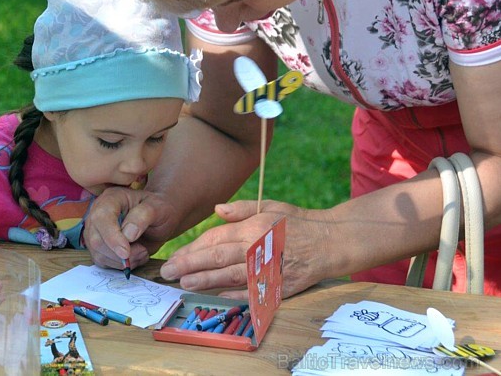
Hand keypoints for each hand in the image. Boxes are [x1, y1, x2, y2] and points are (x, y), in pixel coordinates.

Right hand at [83, 187, 179, 270]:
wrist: (158, 218)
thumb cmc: (157, 209)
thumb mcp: (157, 208)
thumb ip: (142, 217)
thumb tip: (127, 235)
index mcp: (111, 198)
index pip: (101, 218)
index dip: (112, 237)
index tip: (126, 252)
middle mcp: (97, 213)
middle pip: (96, 240)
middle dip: (119, 253)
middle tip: (143, 251)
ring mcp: (95, 231)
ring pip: (98, 254)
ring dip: (122, 261)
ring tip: (142, 252)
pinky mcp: (98, 246)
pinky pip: (102, 261)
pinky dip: (119, 265)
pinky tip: (135, 257)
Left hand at [160, 199, 332, 297]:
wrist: (331, 242)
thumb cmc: (297, 222)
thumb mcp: (270, 206)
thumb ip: (241, 208)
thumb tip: (216, 210)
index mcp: (252, 227)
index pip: (215, 239)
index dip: (193, 249)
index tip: (176, 256)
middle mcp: (257, 248)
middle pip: (216, 259)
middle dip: (189, 266)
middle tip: (169, 273)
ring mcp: (267, 269)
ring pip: (229, 277)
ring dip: (204, 281)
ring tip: (185, 284)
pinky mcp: (278, 286)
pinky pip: (250, 292)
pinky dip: (232, 294)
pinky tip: (215, 295)